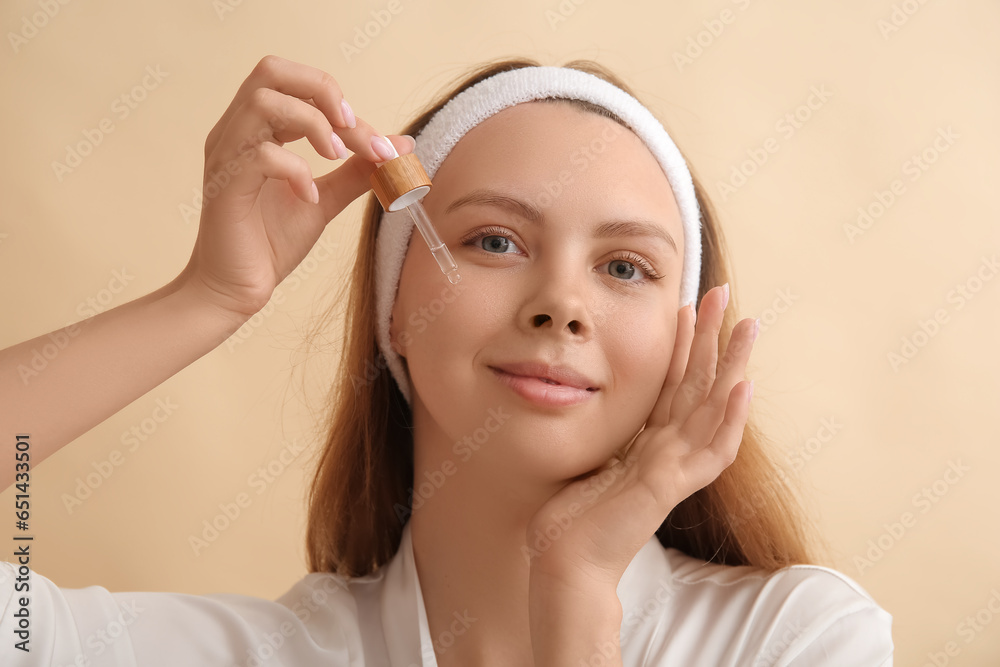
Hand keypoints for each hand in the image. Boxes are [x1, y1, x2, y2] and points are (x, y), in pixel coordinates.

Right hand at [179, 55, 413, 320]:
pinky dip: (295, 169)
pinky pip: (258, 155)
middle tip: (352, 129)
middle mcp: (234, 132)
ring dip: (311, 123)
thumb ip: (356, 171)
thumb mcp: (324, 200)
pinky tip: (309, 196)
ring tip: (335, 157)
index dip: (341, 102)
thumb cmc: (270, 243)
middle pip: (271, 71)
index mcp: (256, 129)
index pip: (296, 83)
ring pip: (262, 102)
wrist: (235, 290)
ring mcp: (225, 157)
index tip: (380, 144)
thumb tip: (401, 146)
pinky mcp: (225, 187)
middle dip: (322, 91)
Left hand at [525, 284, 757, 589]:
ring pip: (714, 408)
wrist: (566, 562)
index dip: (683, 344)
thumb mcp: (589, 457)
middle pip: (699, 384)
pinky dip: (728, 419)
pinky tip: (743, 387)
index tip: (687, 306)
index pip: (673, 383)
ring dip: (733, 365)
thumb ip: (605, 434)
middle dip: (712, 337)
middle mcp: (669, 451)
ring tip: (748, 325)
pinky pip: (709, 450)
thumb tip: (582, 399)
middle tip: (724, 292)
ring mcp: (675, 469)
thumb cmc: (570, 517)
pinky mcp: (670, 486)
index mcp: (649, 442)